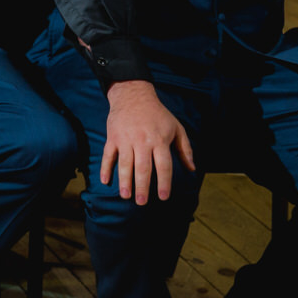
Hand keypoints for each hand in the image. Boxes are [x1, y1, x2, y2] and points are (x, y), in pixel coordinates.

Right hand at [102, 80, 195, 203]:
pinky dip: (105, 168)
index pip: (163, 165)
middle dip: (142, 187)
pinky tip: (105, 181)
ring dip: (125, 181)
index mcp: (159, 140)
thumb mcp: (177, 128)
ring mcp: (125, 139)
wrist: (133, 95)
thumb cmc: (158, 114)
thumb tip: (192, 169)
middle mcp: (142, 141)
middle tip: (142, 202)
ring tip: (126, 196)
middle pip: (142, 168)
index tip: (163, 197)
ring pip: (124, 164)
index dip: (164, 182)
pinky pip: (108, 155)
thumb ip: (185, 149)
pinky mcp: (112, 137)